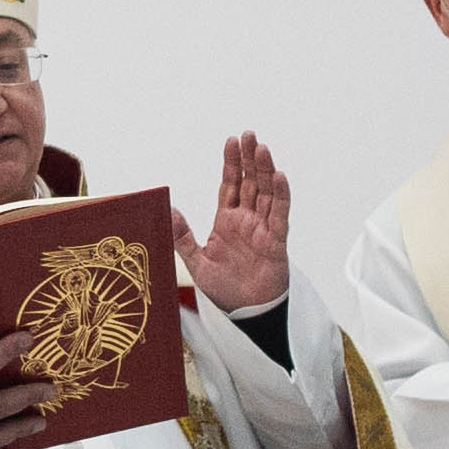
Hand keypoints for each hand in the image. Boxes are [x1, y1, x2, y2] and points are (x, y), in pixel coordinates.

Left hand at [183, 134, 292, 312]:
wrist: (244, 313)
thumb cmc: (225, 288)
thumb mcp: (196, 261)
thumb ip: (182, 236)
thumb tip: (167, 210)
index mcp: (228, 220)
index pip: (231, 184)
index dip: (231, 163)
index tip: (231, 141)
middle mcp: (247, 220)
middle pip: (250, 182)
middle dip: (249, 158)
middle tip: (249, 135)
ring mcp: (263, 228)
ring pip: (266, 193)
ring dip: (264, 170)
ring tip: (261, 148)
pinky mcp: (276, 242)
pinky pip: (280, 216)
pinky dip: (280, 196)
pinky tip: (279, 177)